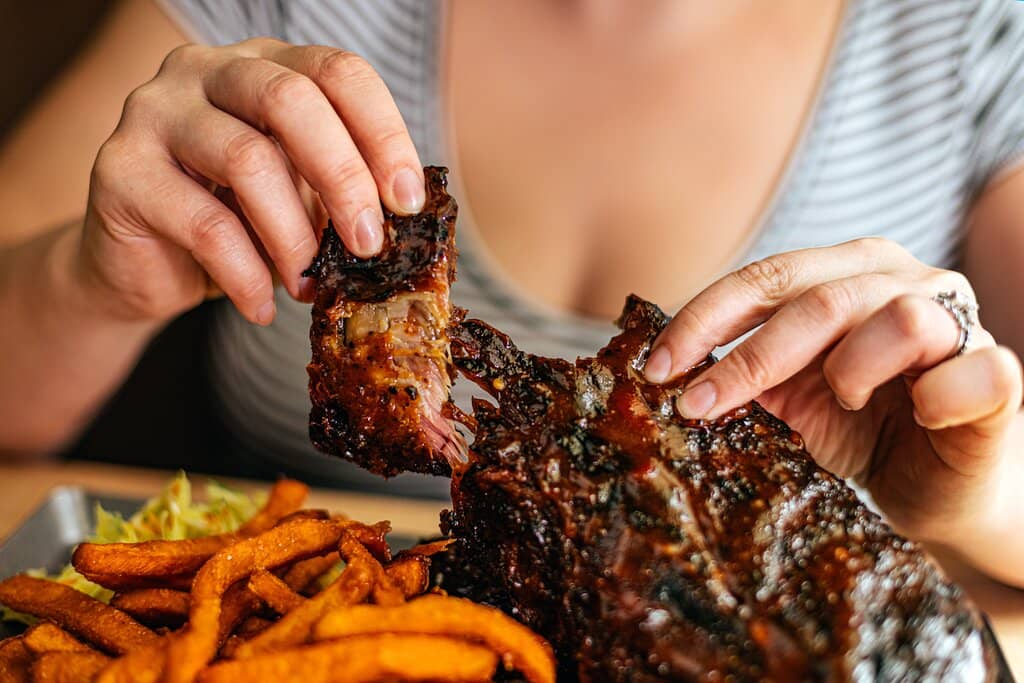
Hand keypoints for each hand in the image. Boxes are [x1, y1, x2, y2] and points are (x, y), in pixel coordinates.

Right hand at [78, 38, 423, 325]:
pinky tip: (262, 306)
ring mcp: (155, 113)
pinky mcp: (120, 170)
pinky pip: (204, 224)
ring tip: (310, 284)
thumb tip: (401, 215)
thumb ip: (340, 189)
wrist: (146, 268)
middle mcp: (206, 71)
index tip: (407, 201)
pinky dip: (246, 275)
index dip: (383, 133)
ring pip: (247, 160)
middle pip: (290, 100)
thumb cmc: (237, 224)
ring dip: (293, 237)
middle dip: (343, 178)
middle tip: (368, 244)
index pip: (337, 72)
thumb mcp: (300, 198)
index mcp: (264, 65)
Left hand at [644, 238, 1022, 545]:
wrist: (934, 490)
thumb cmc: (861, 434)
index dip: (704, 319)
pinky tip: (918, 416)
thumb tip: (667, 376)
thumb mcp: (789, 400)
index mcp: (845, 273)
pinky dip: (938, 397)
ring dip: (847, 370)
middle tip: (700, 406)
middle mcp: (900, 281)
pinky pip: (976, 370)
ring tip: (843, 404)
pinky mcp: (1000, 373)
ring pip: (896, 317)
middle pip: (817, 296)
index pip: (765, 278)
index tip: (657, 369)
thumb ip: (746, 374)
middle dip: (748, 357)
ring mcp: (957, 320)